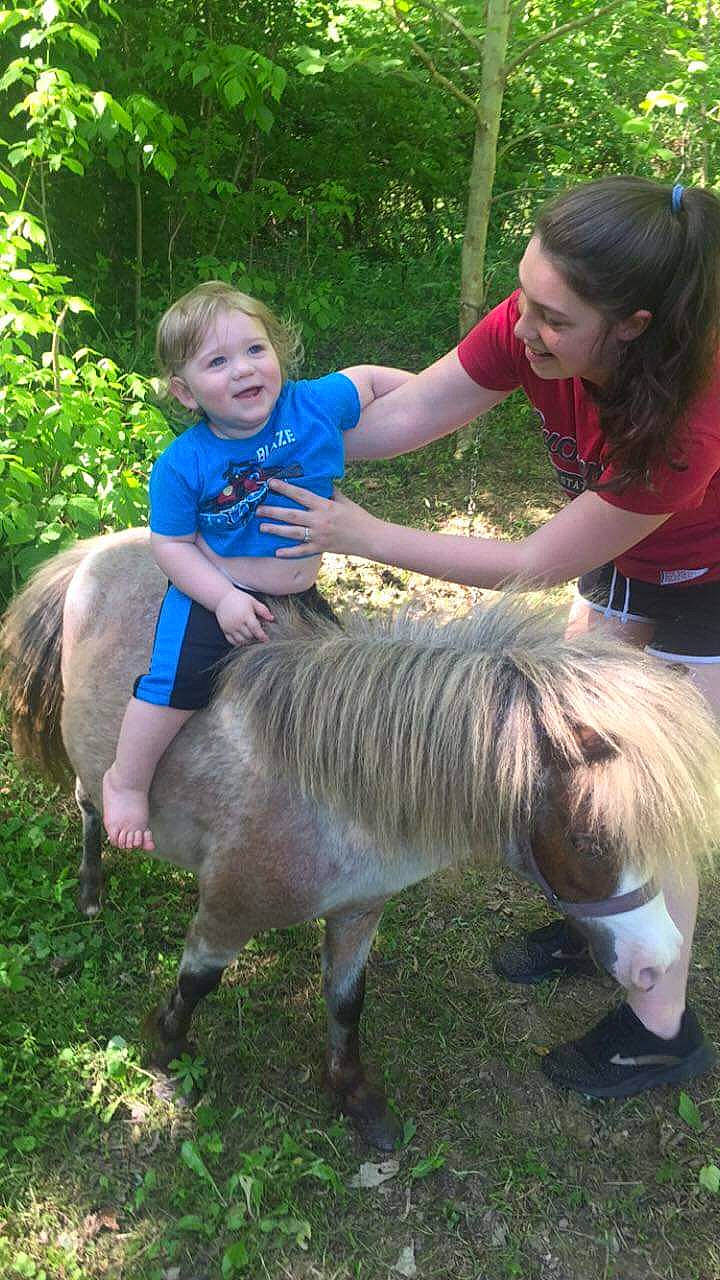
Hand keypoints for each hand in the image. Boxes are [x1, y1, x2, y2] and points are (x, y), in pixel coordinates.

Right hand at [215, 589, 273, 643]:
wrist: (221, 598)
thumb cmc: (239, 598)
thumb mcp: (252, 601)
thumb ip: (263, 610)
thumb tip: (272, 619)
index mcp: (245, 615)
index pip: (255, 628)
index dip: (262, 635)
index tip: (267, 639)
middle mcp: (237, 622)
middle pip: (249, 636)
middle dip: (256, 638)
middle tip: (261, 638)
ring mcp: (230, 627)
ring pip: (241, 641)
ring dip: (248, 642)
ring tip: (253, 639)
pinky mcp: (224, 630)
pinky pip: (232, 641)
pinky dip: (239, 643)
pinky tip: (244, 640)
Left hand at [257, 480, 375, 557]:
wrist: (370, 538)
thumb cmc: (358, 517)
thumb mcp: (344, 501)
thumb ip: (330, 492)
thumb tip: (319, 482)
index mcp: (324, 505)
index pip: (300, 494)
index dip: (285, 488)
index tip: (270, 483)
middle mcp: (319, 520)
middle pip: (291, 514)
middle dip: (272, 512)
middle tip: (257, 509)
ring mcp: (319, 535)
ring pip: (292, 532)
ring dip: (275, 530)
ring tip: (262, 527)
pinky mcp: (321, 548)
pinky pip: (302, 551)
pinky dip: (289, 552)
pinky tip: (277, 552)